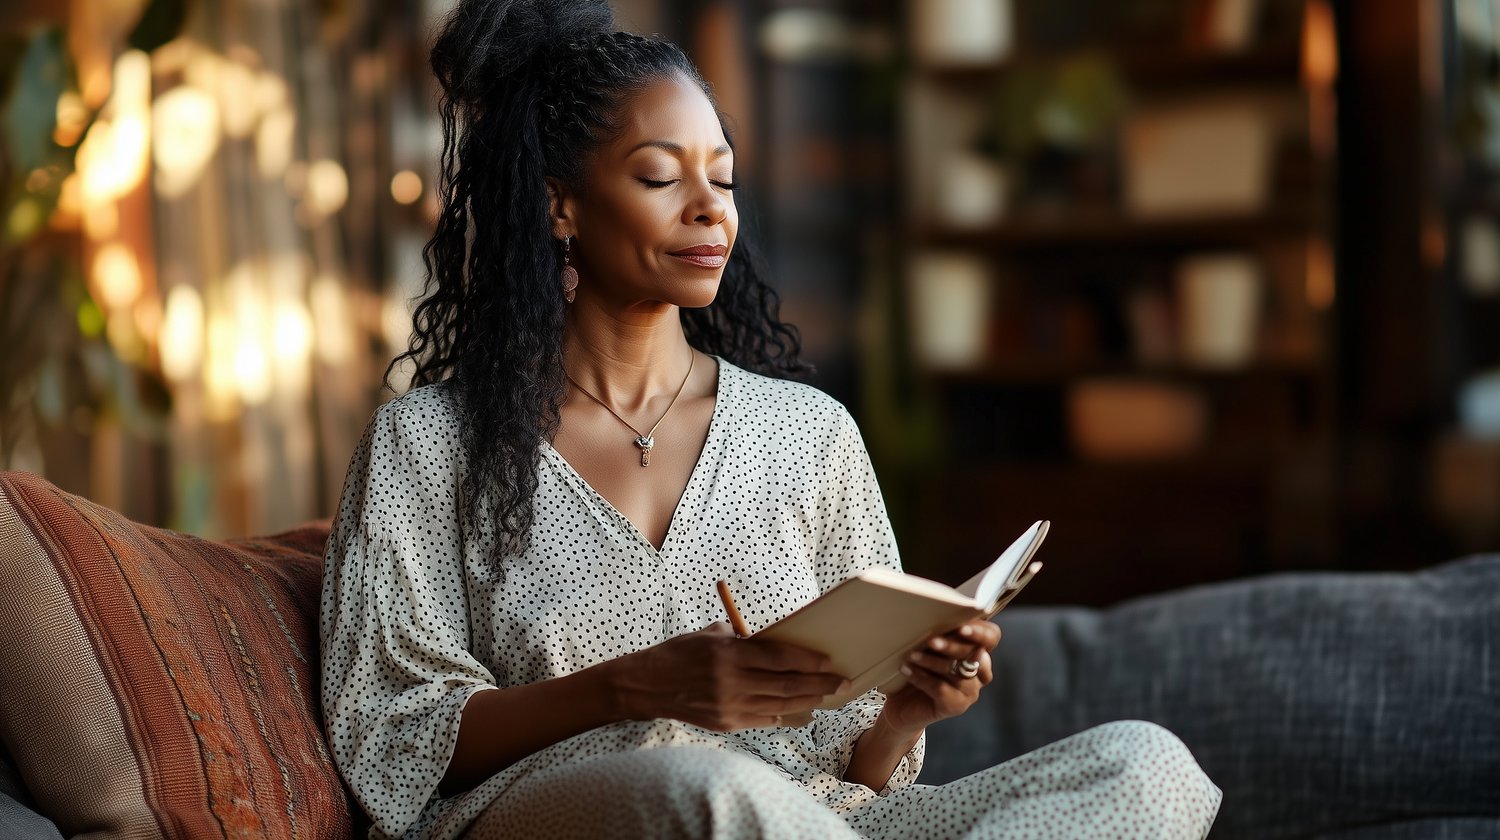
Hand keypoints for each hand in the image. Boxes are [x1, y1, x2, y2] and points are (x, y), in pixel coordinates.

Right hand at [610, 622, 848, 730]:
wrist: (647, 685)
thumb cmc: (680, 653)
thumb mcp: (710, 636)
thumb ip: (743, 641)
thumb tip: (776, 643)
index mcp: (728, 654)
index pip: (778, 658)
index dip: (808, 660)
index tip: (829, 661)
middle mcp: (731, 682)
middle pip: (786, 685)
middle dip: (819, 684)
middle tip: (843, 682)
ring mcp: (729, 706)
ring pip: (780, 705)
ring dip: (809, 701)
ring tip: (829, 696)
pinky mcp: (726, 723)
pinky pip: (764, 718)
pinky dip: (786, 713)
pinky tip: (802, 709)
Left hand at [876, 620, 999, 735]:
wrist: (901, 704)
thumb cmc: (916, 666)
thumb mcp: (926, 644)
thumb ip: (937, 631)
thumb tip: (932, 614)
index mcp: (977, 649)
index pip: (991, 637)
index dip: (980, 633)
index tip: (961, 628)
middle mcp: (979, 671)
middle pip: (975, 653)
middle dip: (952, 646)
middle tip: (931, 641)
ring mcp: (970, 691)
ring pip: (958, 672)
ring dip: (932, 662)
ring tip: (911, 656)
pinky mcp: (956, 706)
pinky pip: (942, 689)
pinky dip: (922, 677)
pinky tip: (906, 670)